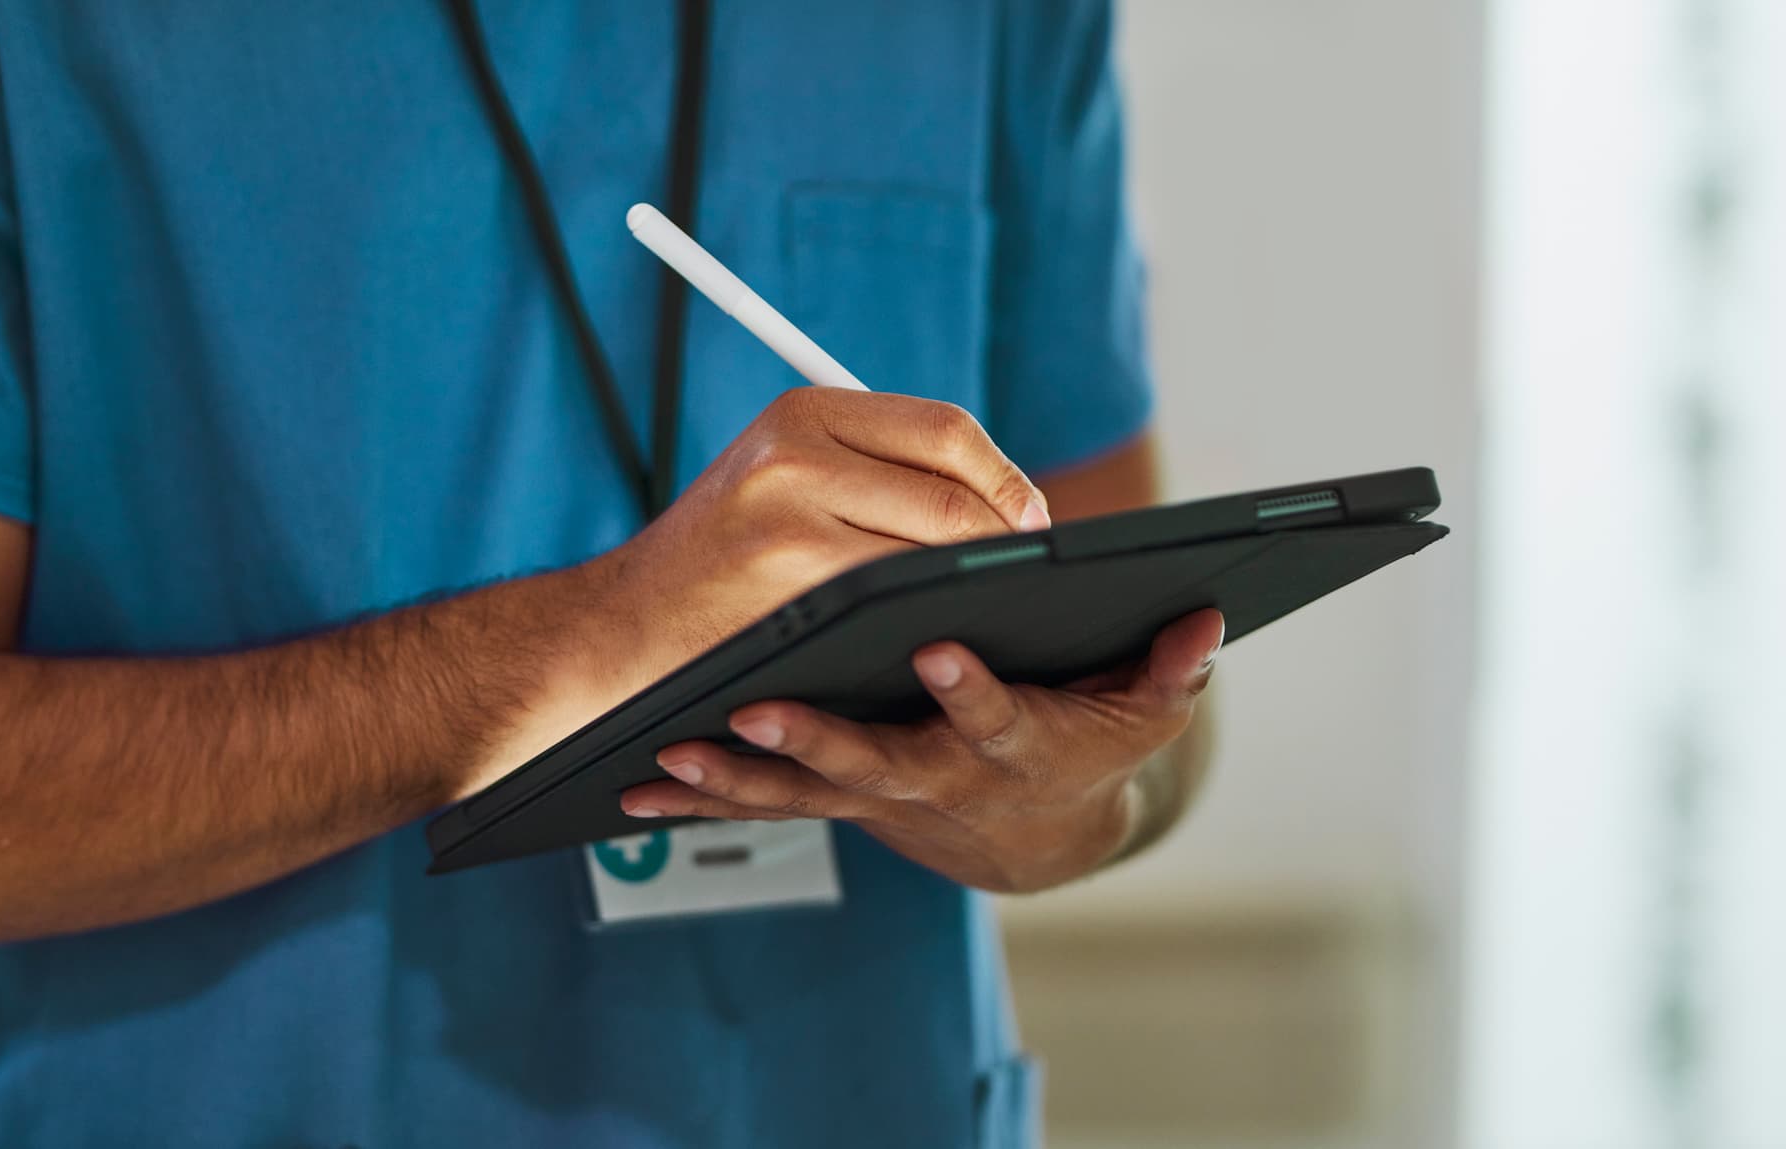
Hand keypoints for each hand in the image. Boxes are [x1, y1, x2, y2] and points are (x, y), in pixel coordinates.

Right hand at [580, 388, 1050, 694]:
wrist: (618, 632)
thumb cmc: (717, 567)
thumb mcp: (781, 482)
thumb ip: (871, 469)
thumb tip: (999, 495)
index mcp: (804, 410)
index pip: (946, 428)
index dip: (1005, 478)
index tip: (1030, 522)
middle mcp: (797, 447)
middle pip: (954, 482)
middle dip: (1007, 534)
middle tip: (1027, 572)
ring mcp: (792, 510)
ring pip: (937, 541)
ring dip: (976, 580)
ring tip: (989, 605)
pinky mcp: (790, 573)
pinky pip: (902, 593)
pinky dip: (936, 615)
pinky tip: (942, 634)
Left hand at [620, 607, 1225, 892]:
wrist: (1028, 830)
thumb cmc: (1082, 745)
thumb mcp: (1141, 716)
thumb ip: (1170, 671)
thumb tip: (1206, 622)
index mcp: (1011, 744)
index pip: (995, 716)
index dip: (972, 688)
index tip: (940, 645)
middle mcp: (938, 776)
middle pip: (877, 762)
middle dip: (820, 742)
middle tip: (762, 713)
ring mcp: (878, 789)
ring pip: (804, 790)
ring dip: (740, 778)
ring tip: (678, 751)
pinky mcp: (835, 792)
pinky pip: (764, 802)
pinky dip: (706, 796)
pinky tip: (646, 779)